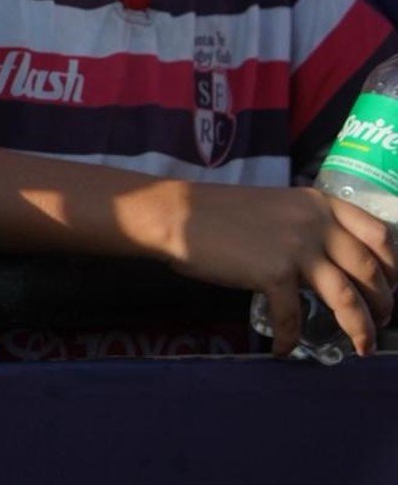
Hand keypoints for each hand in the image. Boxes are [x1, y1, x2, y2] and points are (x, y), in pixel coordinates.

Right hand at [161, 182, 397, 355]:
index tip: (392, 286)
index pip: (379, 234)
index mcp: (320, 203)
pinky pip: (294, 315)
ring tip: (362, 347)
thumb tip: (329, 263)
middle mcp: (317, 223)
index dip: (394, 265)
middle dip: (383, 303)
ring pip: (348, 297)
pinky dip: (293, 337)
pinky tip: (286, 349)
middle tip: (381, 322)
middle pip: (371, 271)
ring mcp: (297, 248)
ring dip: (361, 328)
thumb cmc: (218, 212)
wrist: (178, 214)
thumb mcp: (277, 207)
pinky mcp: (273, 272)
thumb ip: (308, 226)